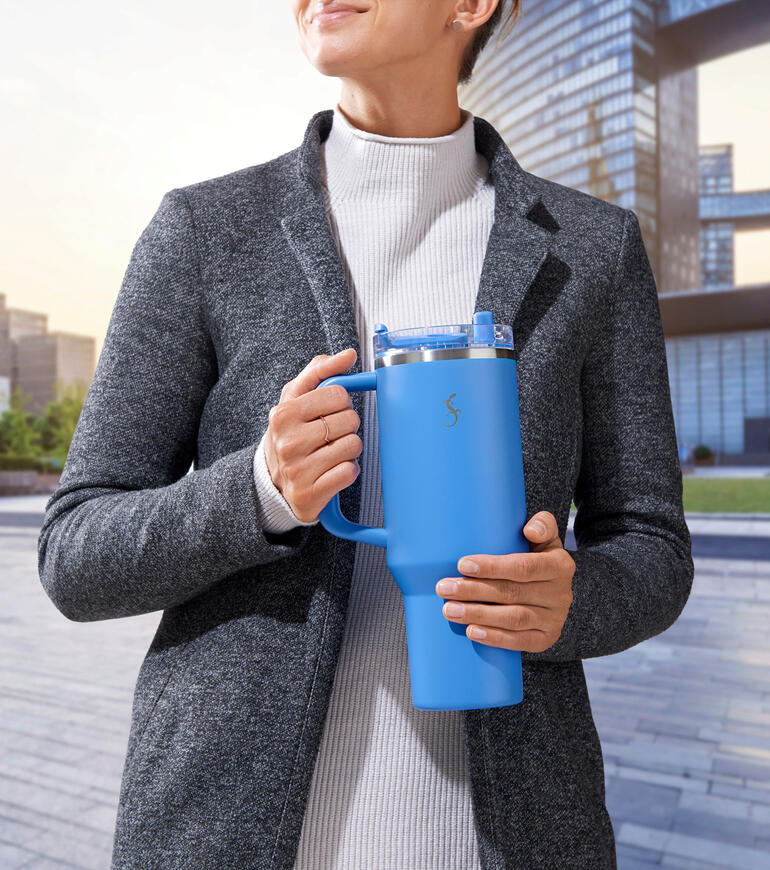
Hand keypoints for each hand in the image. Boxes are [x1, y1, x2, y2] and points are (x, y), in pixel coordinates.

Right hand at [263, 348, 362, 522]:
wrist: (272, 482)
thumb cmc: (290, 433)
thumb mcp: (295, 398)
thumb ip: (320, 371)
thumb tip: (349, 355)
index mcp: (284, 414)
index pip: (338, 394)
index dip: (340, 401)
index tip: (329, 410)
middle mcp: (288, 442)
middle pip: (350, 420)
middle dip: (346, 426)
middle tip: (330, 434)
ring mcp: (299, 470)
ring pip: (353, 446)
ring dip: (349, 449)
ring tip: (330, 452)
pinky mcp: (311, 494)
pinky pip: (350, 472)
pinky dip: (348, 471)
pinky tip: (332, 470)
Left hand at [435, 511, 574, 652]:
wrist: (553, 592)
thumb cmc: (538, 558)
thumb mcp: (544, 539)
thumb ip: (542, 525)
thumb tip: (530, 530)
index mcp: (560, 565)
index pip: (524, 567)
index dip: (493, 567)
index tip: (462, 564)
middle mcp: (561, 593)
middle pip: (512, 593)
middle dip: (473, 591)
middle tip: (444, 588)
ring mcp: (554, 618)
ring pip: (513, 619)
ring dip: (478, 615)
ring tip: (449, 610)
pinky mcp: (547, 638)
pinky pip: (520, 641)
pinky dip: (494, 637)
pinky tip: (472, 631)